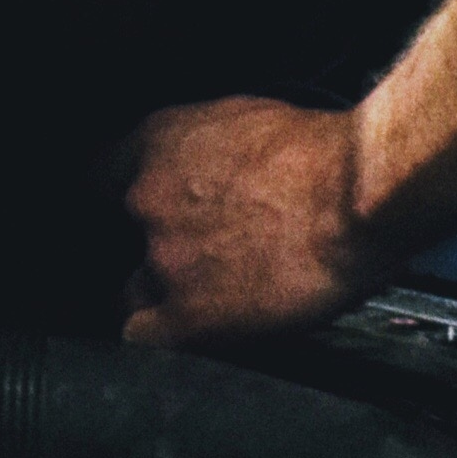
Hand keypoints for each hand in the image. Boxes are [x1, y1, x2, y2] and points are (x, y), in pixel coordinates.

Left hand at [123, 99, 384, 344]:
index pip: (96, 177)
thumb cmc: (326, 154)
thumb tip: (202, 174)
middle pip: (117, 239)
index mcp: (157, 141)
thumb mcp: (246, 120)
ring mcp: (163, 259)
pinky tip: (195, 330)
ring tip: (218, 292)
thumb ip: (202, 150)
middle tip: (199, 254)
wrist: (361, 193)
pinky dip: (164, 338)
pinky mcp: (189, 314)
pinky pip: (144, 337)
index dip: (113, 204)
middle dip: (151, 249)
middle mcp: (146, 198)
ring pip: (134, 290)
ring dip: (166, 293)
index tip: (130, 219)